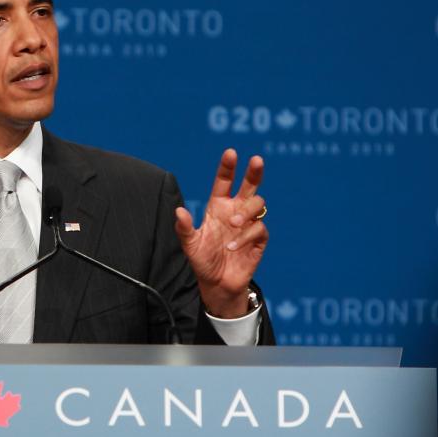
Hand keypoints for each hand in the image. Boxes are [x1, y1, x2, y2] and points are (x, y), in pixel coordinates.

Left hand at [174, 149, 267, 317]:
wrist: (217, 284)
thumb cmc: (203, 260)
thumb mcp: (189, 245)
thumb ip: (184, 228)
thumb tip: (178, 211)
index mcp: (218, 206)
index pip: (224, 182)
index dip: (228, 167)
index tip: (231, 152)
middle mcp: (235, 211)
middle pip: (249, 186)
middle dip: (254, 172)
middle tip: (257, 159)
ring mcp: (248, 224)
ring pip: (257, 204)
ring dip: (246, 211)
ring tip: (233, 224)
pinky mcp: (259, 239)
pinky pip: (259, 228)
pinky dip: (246, 236)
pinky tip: (233, 247)